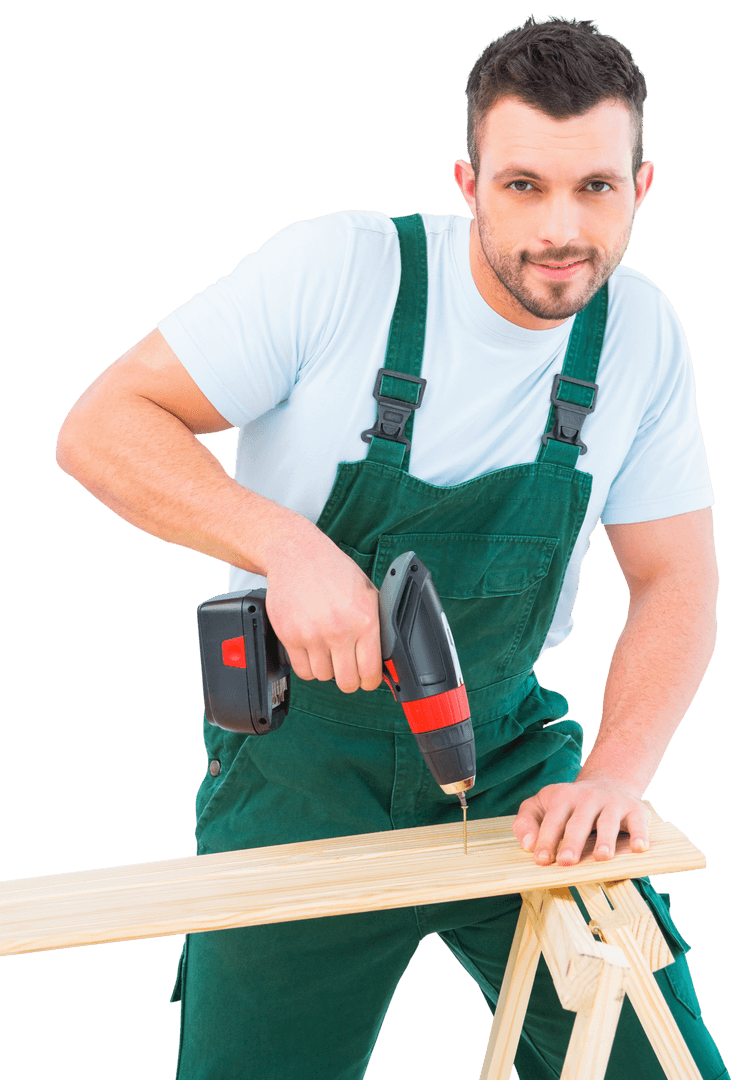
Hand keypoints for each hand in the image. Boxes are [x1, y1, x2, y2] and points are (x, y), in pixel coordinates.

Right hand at [264, 520, 381, 693]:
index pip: (370, 672)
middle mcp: (339, 630)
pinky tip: (313, 651)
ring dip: (327, 669)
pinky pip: (302, 670)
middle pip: (346, 682)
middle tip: (347, 668)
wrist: (297, 555)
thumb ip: (376, 625)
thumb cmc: (334, 571)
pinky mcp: (290, 636)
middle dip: (349, 678)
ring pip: (323, 677)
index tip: (367, 678)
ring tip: (327, 650)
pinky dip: (308, 666)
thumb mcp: (368, 593)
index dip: (370, 681)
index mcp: (364, 621)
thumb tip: (383, 656)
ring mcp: (312, 635)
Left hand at [512, 775, 650, 865]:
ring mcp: (612, 803)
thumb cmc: (570, 803)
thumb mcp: (542, 805)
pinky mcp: (635, 810)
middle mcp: (588, 797)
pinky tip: (639, 848)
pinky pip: (638, 822)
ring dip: (605, 839)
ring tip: (602, 857)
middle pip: (579, 821)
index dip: (545, 839)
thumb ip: (526, 822)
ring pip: (608, 821)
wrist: (609, 783)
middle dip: (572, 841)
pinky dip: (640, 834)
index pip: (552, 820)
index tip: (541, 860)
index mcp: (563, 797)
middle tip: (566, 861)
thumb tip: (527, 845)